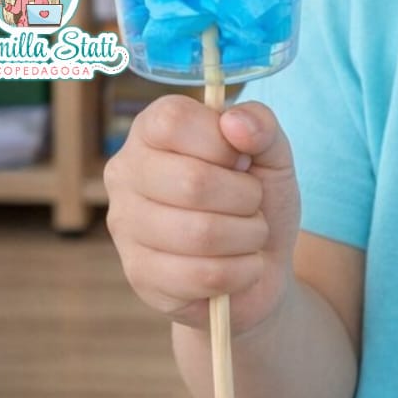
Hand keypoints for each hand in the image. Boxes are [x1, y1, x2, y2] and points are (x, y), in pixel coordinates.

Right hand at [104, 94, 301, 338]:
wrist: (260, 263)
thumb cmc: (257, 196)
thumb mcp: (271, 151)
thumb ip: (261, 125)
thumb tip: (234, 122)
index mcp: (151, 129)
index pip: (173, 121)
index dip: (221, 142)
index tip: (242, 158)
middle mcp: (126, 172)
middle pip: (192, 182)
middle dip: (245, 196)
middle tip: (253, 202)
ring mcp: (126, 226)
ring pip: (200, 234)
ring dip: (247, 235)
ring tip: (250, 233)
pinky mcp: (139, 276)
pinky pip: (202, 276)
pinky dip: (241, 271)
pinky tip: (240, 264)